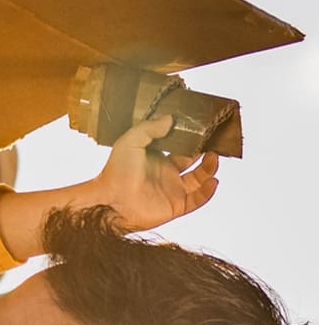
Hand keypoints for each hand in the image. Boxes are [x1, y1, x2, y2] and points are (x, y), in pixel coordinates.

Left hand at [89, 114, 219, 231]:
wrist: (111, 200)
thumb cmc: (115, 171)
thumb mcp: (130, 141)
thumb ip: (149, 128)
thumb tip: (170, 118)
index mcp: (156, 159)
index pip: (180, 147)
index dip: (192, 140)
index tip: (203, 129)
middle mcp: (166, 174)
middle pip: (194, 162)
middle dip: (205, 152)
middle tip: (214, 141)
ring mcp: (172, 190)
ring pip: (199, 180)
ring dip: (210, 169)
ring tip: (214, 156)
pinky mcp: (175, 206)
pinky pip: (198, 200)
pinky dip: (208, 192)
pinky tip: (213, 180)